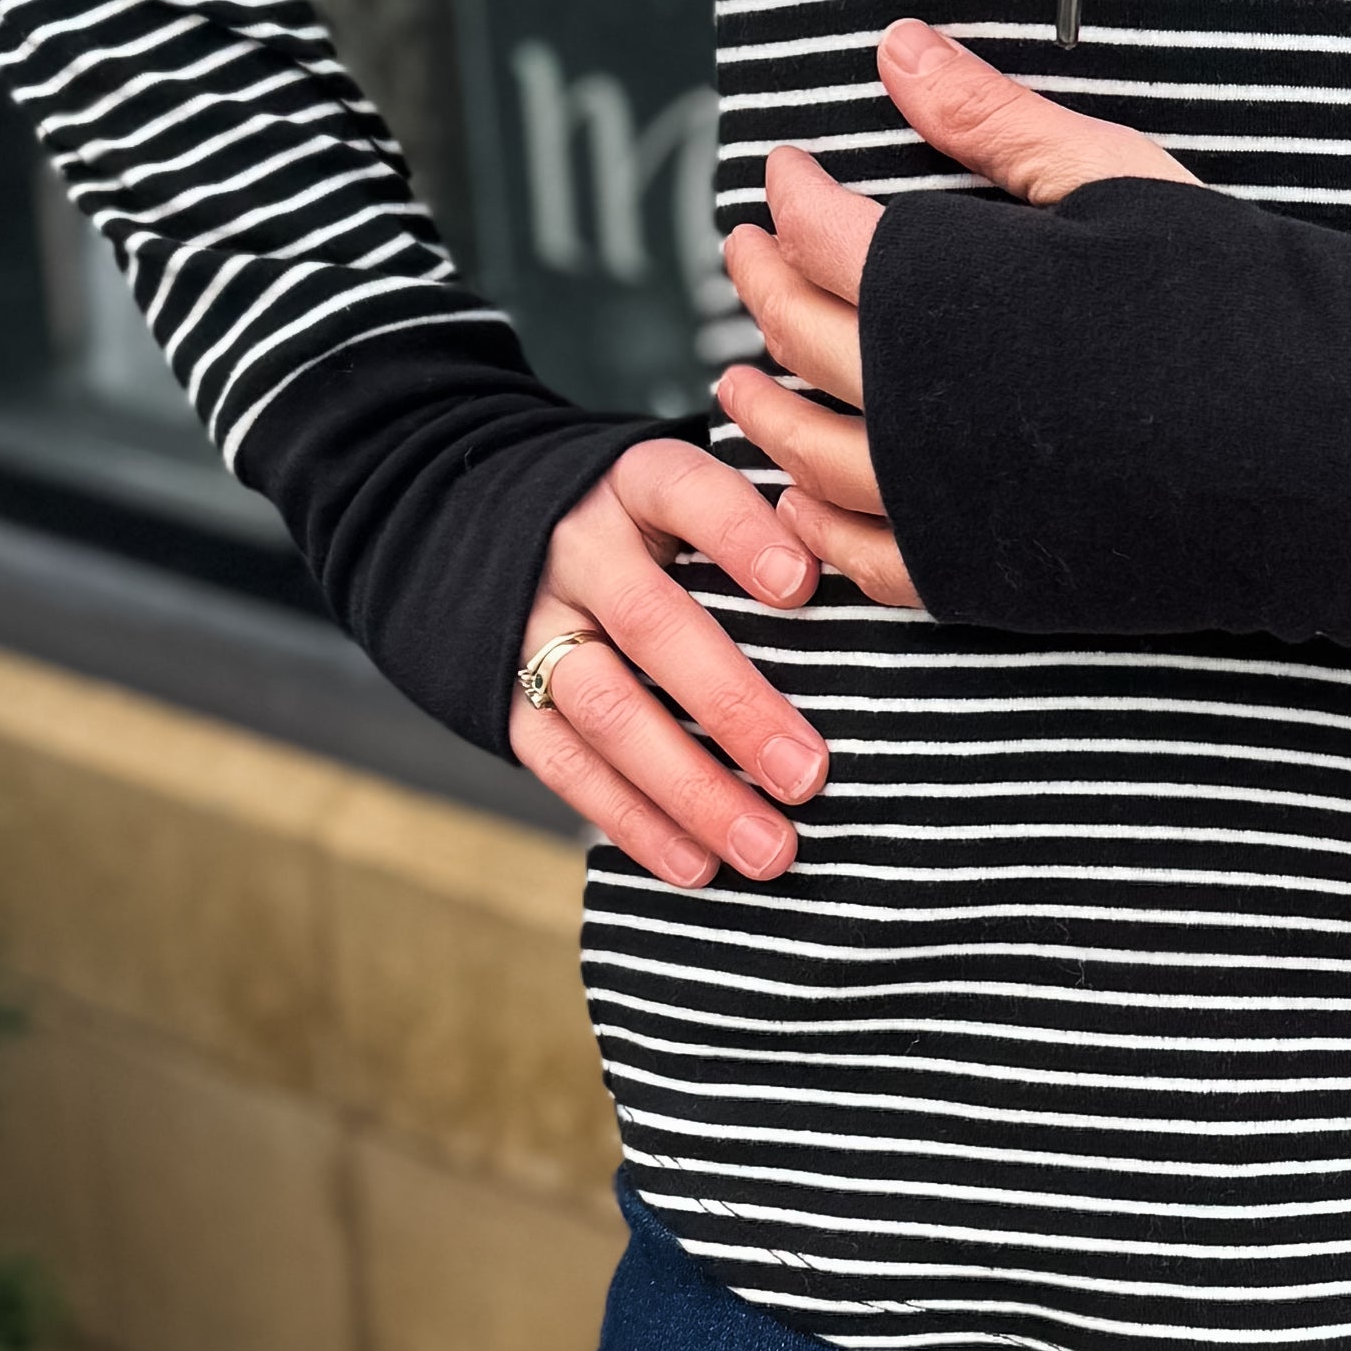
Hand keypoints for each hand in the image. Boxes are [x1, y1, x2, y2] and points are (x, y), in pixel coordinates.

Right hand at [508, 440, 830, 888]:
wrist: (487, 528)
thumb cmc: (644, 527)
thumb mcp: (686, 497)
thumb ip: (760, 530)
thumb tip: (863, 588)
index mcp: (635, 484)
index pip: (689, 495)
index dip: (742, 536)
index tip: (800, 586)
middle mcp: (580, 551)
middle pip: (654, 626)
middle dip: (735, 706)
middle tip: (809, 774)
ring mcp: (535, 626)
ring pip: (610, 710)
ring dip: (693, 789)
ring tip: (769, 846)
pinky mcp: (505, 698)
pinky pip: (567, 767)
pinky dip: (636, 822)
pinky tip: (696, 865)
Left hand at [717, 16, 1194, 607]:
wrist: (1329, 444)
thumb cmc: (1234, 297)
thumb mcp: (1114, 181)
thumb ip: (989, 122)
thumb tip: (897, 50)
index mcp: (946, 298)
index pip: (827, 237)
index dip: (793, 196)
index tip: (784, 170)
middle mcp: (923, 407)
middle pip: (803, 340)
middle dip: (761, 287)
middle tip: (744, 250)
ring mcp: (946, 503)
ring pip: (810, 455)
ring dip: (761, 410)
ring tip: (739, 380)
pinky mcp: (983, 574)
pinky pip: (865, 559)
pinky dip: (816, 527)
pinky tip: (799, 501)